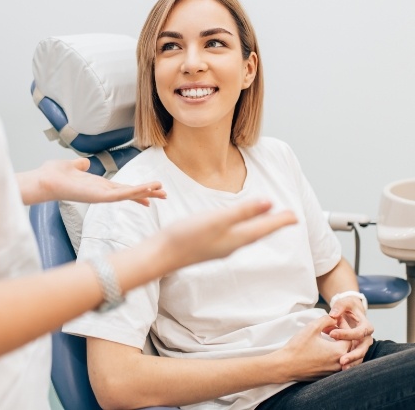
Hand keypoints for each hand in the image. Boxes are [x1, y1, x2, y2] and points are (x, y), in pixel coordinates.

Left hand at [18, 158, 165, 205]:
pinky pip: (121, 195)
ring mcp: (102, 196)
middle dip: (148, 193)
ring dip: (146, 192)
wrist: (43, 180)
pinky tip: (146, 190)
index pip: (122, 188)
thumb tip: (84, 163)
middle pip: (130, 193)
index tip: (151, 192)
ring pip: (129, 194)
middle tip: (165, 195)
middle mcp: (103, 192)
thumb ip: (80, 165)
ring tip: (162, 191)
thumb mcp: (71, 166)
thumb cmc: (54, 175)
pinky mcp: (99, 197)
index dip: (137, 190)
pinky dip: (135, 192)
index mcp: (99, 185)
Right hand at [159, 200, 296, 268]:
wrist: (162, 255)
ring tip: (268, 220)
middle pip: (259, 233)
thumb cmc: (187, 236)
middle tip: (288, 218)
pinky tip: (239, 227)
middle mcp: (232, 245)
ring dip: (260, 227)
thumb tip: (269, 203)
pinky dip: (245, 229)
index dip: (281, 221)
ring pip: (248, 235)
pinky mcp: (210, 245)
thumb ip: (243, 212)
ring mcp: (221, 247)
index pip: (265, 228)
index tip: (296, 216)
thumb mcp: (217, 220)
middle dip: (274, 224)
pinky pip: (236, 236)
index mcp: (237, 238)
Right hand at [280, 316, 350, 381]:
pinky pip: (336, 362)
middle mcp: (340, 363)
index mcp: (339, 351)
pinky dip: (333, 353)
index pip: (349, 336)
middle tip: (330, 325)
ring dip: (337, 343)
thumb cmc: (299, 346)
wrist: (286, 365)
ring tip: (327, 334)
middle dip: (341, 334)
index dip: (343, 325)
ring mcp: (333, 371)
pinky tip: (323, 346)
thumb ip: (326, 320)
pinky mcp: (327, 375)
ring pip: (342, 354)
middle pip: (347, 346)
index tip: (335, 318)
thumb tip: (334, 318)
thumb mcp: (312, 327)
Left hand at [327, 297, 373, 369]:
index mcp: (366, 326)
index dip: (345, 333)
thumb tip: (332, 315)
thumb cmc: (347, 307)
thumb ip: (339, 307)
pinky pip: (356, 359)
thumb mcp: (344, 303)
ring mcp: (363, 346)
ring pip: (360, 357)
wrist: (351, 312)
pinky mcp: (358, 351)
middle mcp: (367, 338)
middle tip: (341, 360)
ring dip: (352, 363)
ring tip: (342, 368)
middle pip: (362, 349)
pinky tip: (341, 370)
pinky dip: (350, 364)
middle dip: (352, 355)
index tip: (331, 334)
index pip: (358, 332)